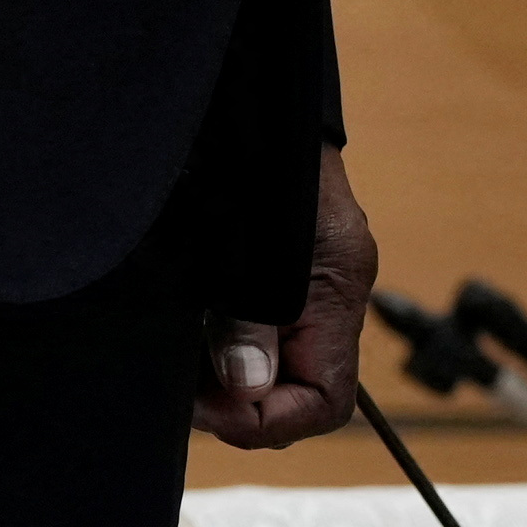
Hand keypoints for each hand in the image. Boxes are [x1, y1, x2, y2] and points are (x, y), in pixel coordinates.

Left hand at [191, 145, 380, 450]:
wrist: (267, 106)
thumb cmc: (261, 165)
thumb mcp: (246, 250)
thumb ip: (249, 322)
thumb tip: (247, 390)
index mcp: (337, 292)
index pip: (325, 400)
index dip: (269, 420)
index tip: (213, 408)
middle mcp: (336, 297)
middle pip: (305, 394)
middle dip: (246, 406)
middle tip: (191, 394)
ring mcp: (318, 287)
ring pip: (285, 371)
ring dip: (235, 383)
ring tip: (189, 371)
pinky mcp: (295, 275)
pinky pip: (275, 339)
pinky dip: (236, 354)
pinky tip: (201, 342)